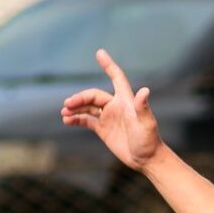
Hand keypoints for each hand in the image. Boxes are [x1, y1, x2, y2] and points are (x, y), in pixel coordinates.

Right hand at [59, 49, 162, 170]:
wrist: (146, 159)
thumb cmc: (149, 140)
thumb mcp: (146, 124)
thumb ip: (142, 108)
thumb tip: (144, 90)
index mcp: (126, 100)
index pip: (116, 77)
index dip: (108, 65)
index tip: (99, 53)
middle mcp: (115, 105)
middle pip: (94, 96)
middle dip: (80, 98)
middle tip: (68, 104)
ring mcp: (108, 117)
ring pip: (87, 107)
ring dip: (75, 108)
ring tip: (64, 111)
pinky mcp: (103, 129)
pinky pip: (86, 120)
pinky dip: (76, 119)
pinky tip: (66, 120)